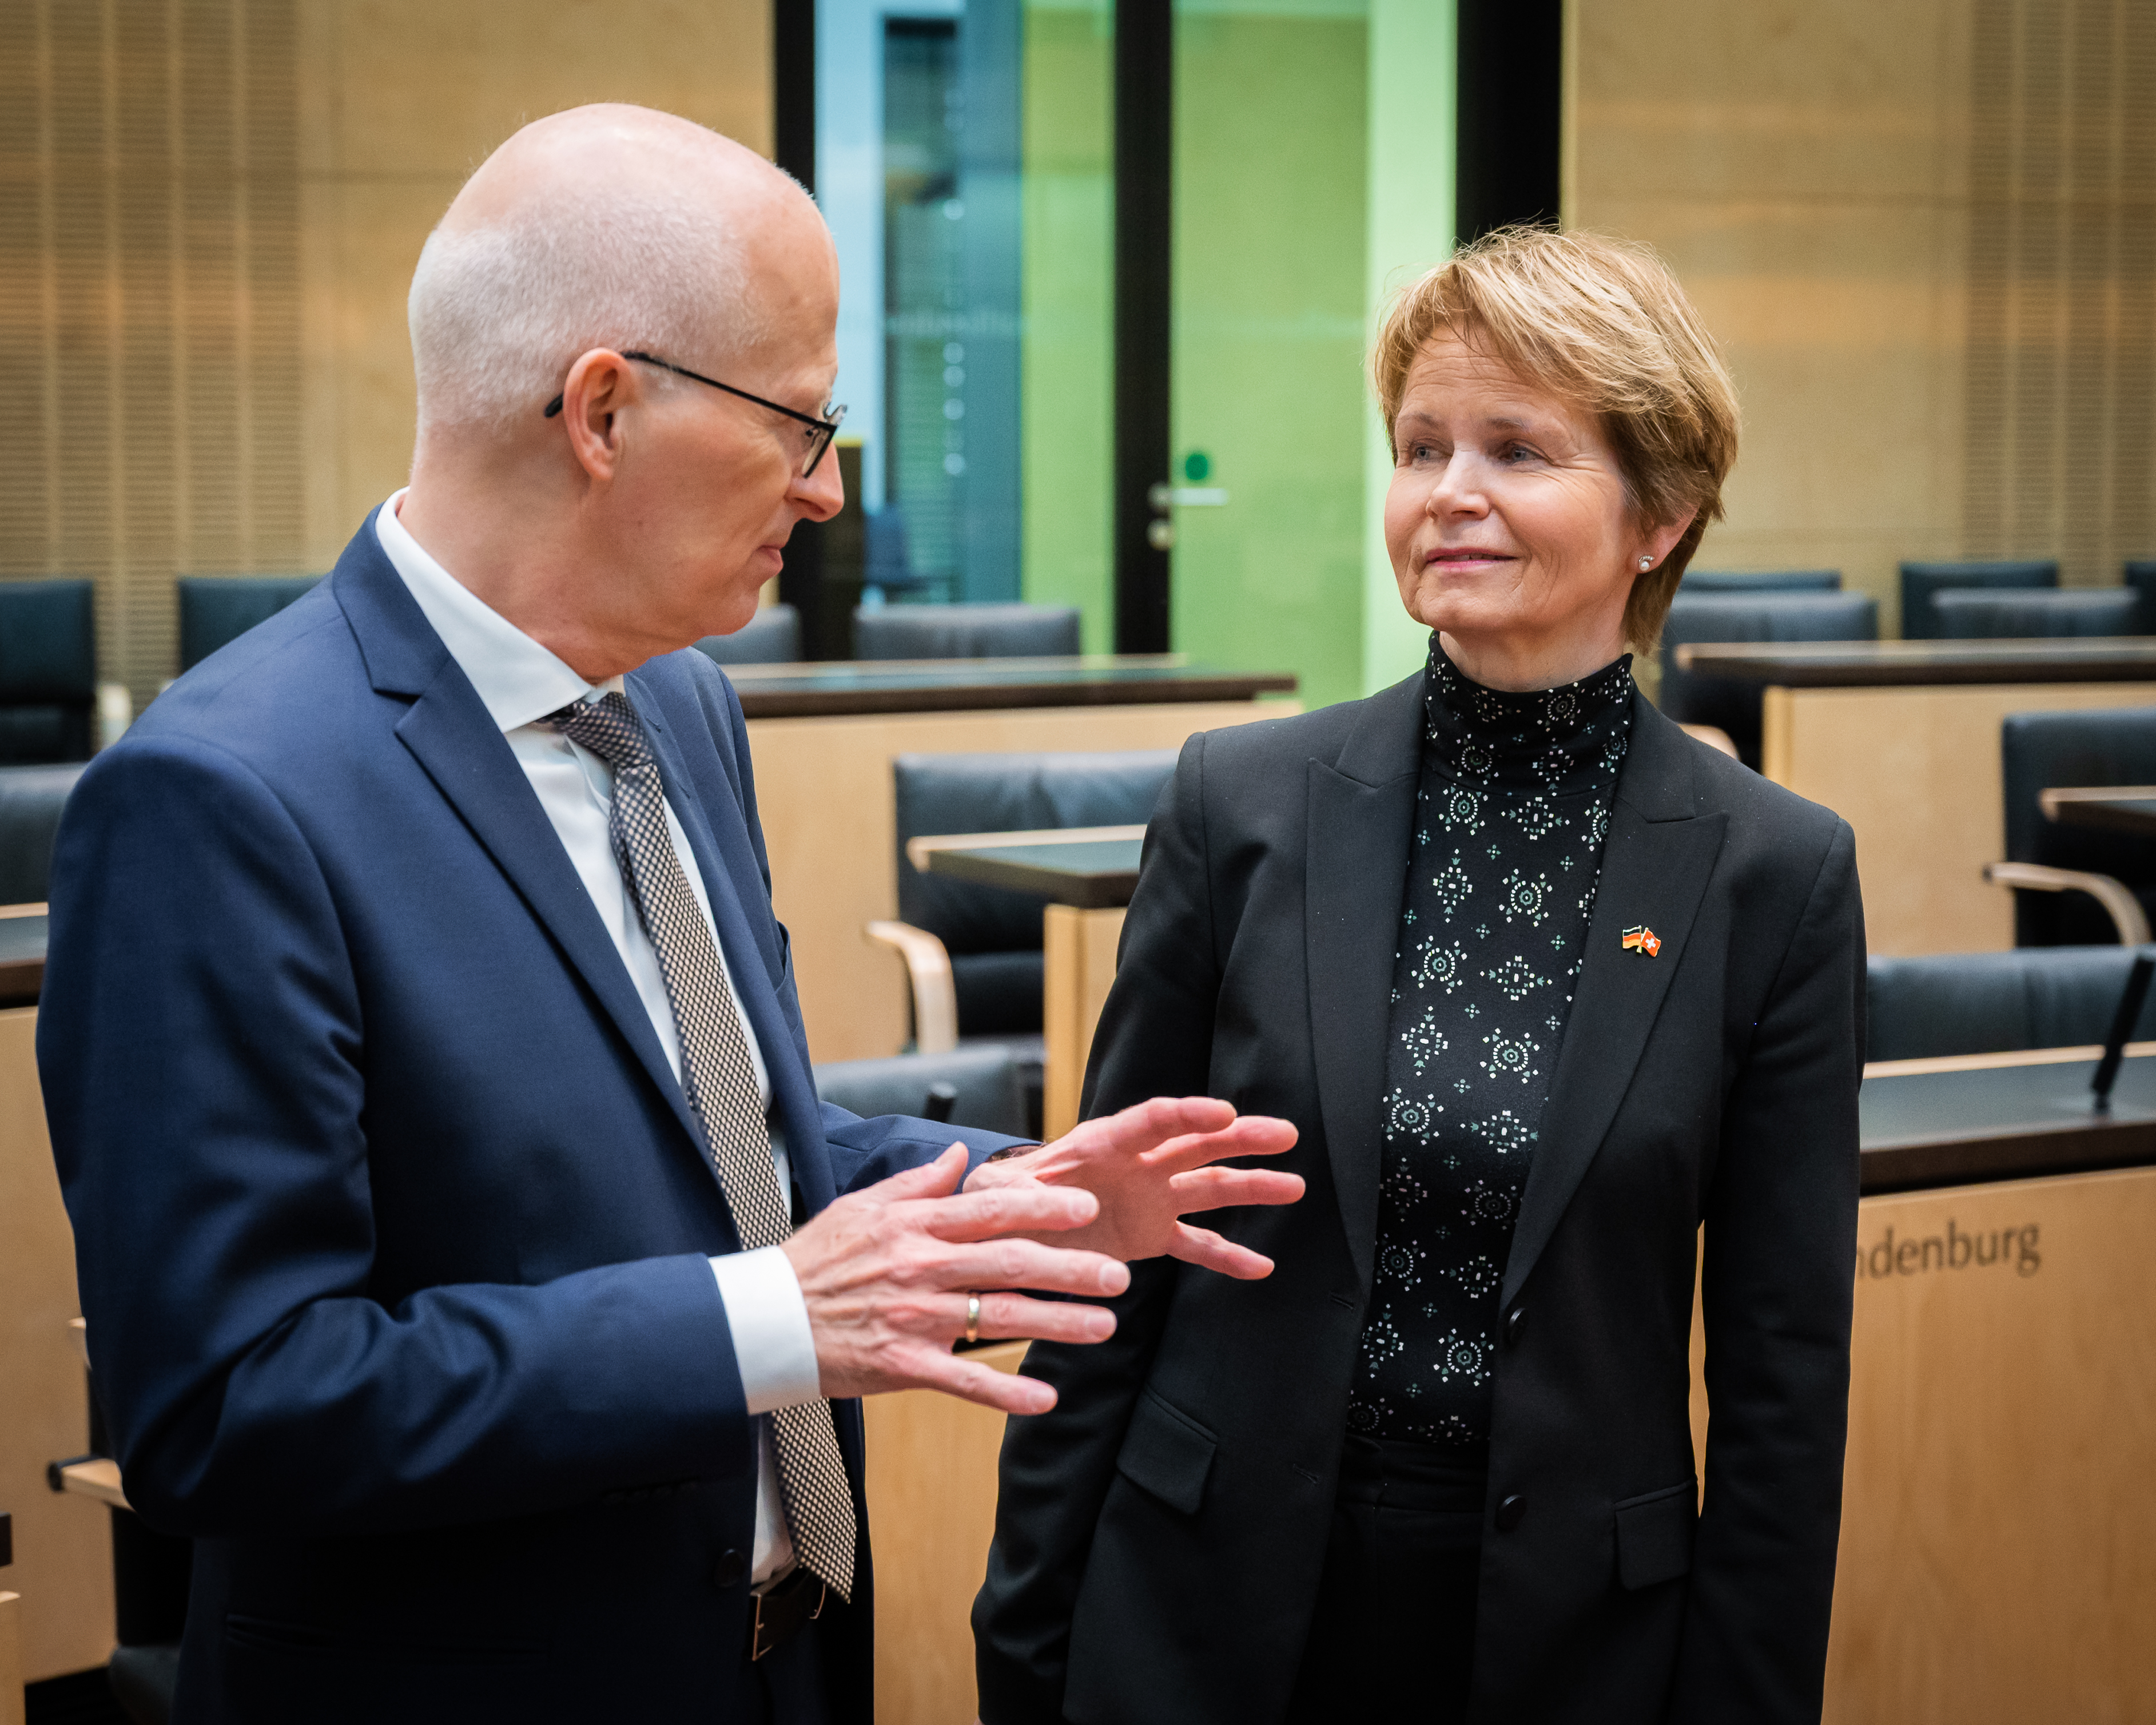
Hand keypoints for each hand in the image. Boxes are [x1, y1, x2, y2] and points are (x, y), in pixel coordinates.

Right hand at [781, 1145, 1127, 1414]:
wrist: (767, 1319)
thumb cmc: (816, 1261)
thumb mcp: (862, 1206)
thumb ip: (917, 1185)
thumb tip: (959, 1158)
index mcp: (915, 1226)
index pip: (992, 1210)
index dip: (1044, 1207)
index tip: (1087, 1206)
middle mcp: (922, 1268)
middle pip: (1011, 1264)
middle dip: (1071, 1268)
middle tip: (1118, 1274)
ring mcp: (915, 1319)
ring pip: (999, 1319)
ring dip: (1057, 1323)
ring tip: (1104, 1325)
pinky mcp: (904, 1365)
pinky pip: (963, 1381)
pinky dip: (1005, 1391)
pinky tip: (1046, 1397)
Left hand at [965, 1096, 1301, 1278]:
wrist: (1009, 1226)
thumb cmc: (1001, 1199)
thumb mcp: (997, 1191)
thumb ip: (1016, 1190)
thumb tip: (1056, 1200)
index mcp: (1100, 1145)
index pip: (1151, 1121)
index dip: (1188, 1113)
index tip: (1225, 1113)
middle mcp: (1136, 1165)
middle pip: (1195, 1144)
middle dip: (1240, 1138)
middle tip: (1285, 1134)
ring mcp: (1150, 1198)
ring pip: (1209, 1188)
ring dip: (1251, 1187)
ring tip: (1295, 1186)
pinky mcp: (1153, 1234)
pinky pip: (1197, 1244)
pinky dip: (1227, 1255)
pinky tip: (1261, 1266)